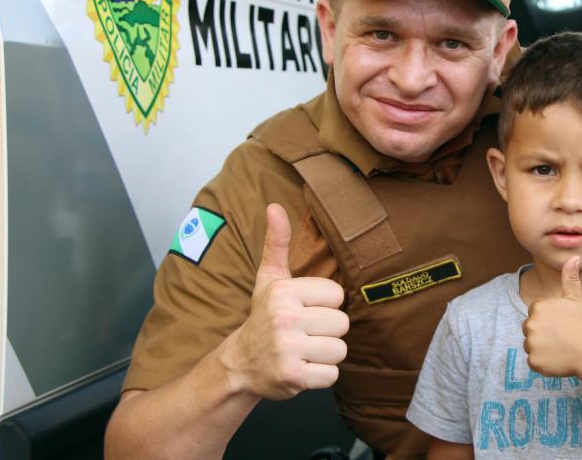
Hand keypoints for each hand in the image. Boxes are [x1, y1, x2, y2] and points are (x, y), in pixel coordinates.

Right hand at [226, 204, 348, 399]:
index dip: (324, 306)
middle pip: (342, 324)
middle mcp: (284, 318)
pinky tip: (301, 368)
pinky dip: (320, 375)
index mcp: (284, 291)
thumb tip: (274, 206)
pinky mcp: (293, 376)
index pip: (337, 296)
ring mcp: (288, 349)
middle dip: (327, 332)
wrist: (240, 364)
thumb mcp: (269, 279)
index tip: (303, 311)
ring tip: (303, 350)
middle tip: (303, 334)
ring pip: (339, 350)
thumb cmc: (264, 317)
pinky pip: (331, 375)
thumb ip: (277, 243)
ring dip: (325, 354)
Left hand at [522, 256, 581, 377]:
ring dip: (543, 349)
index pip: (535, 314)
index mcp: (538, 306)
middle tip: (563, 337)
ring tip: (561, 348)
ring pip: (531, 345)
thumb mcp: (576, 298)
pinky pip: (534, 361)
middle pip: (530, 330)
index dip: (549, 320)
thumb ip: (569, 277)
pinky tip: (558, 359)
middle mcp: (530, 323)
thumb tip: (573, 256)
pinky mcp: (533, 361)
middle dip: (544, 334)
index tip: (563, 324)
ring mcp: (531, 343)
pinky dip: (544, 363)